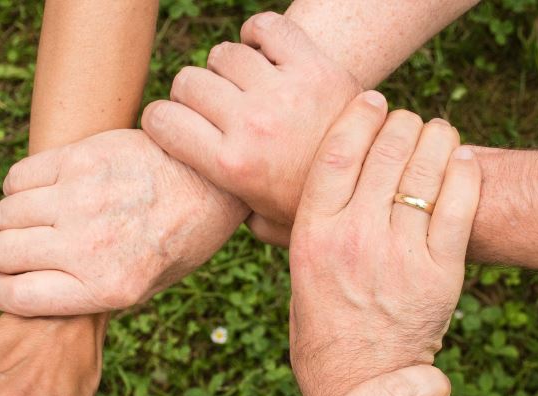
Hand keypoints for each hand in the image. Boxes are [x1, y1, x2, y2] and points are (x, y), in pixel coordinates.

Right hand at [0, 129, 247, 315]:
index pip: (15, 297)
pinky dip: (21, 187)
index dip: (4, 292)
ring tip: (42, 218)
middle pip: (3, 252)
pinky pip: (18, 177)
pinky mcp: (80, 159)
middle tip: (31, 249)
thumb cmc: (180, 238)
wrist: (213, 181)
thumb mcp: (147, 286)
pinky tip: (46, 190)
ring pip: (6, 214)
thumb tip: (34, 294)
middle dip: (9, 255)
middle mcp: (89, 246)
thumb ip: (92, 295)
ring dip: (16, 219)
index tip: (9, 284)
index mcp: (107, 288)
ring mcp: (82, 199)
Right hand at [142, 11, 358, 237]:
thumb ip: (229, 213)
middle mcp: (251, 125)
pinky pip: (267, 28)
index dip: (160, 120)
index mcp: (231, 166)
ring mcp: (283, 92)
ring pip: (223, 54)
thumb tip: (202, 206)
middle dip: (191, 95)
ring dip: (226, 68)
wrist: (377, 183)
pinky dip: (258, 34)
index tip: (172, 125)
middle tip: (212, 109)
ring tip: (243, 86)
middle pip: (188, 82)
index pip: (162, 120)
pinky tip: (263, 54)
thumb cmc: (313, 207)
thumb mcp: (265, 225)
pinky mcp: (314, 66)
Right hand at [287, 91, 480, 395]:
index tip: (372, 98)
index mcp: (312, 235)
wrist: (360, 381)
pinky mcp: (440, 273)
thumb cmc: (322, 325)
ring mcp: (399, 255)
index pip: (336, 153)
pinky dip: (463, 172)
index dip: (358, 116)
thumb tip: (301, 182)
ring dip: (435, 139)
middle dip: (401, 123)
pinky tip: (461, 159)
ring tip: (436, 132)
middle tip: (407, 119)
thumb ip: (301, 227)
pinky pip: (459, 205)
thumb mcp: (297, 272)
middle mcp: (354, 239)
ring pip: (425, 171)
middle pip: (385, 152)